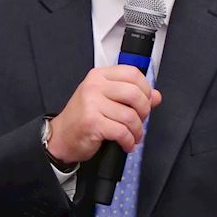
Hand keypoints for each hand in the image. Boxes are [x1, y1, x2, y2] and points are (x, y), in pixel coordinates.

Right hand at [46, 65, 161, 163]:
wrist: (60, 137)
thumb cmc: (83, 118)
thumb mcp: (106, 100)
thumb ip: (131, 96)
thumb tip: (156, 96)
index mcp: (99, 76)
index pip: (132, 73)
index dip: (145, 88)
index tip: (146, 101)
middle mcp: (94, 86)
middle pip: (135, 94)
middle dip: (144, 111)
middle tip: (140, 120)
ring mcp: (92, 104)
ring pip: (130, 116)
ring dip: (137, 130)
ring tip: (133, 136)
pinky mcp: (92, 122)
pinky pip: (122, 131)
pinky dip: (129, 141)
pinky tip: (126, 143)